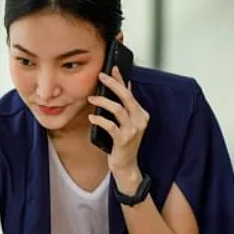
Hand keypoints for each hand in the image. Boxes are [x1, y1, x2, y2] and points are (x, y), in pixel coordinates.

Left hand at [87, 66, 149, 193]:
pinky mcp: (123, 140)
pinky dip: (100, 120)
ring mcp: (133, 130)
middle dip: (112, 84)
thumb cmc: (123, 144)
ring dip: (102, 102)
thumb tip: (125, 86)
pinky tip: (91, 117)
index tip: (112, 68)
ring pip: (118, 109)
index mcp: (141, 114)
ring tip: (91, 99)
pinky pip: (110, 126)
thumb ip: (126, 106)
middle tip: (100, 76)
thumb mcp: (127, 123)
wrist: (126, 166)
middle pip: (126, 97)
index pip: (130, 92)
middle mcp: (140, 120)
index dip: (121, 79)